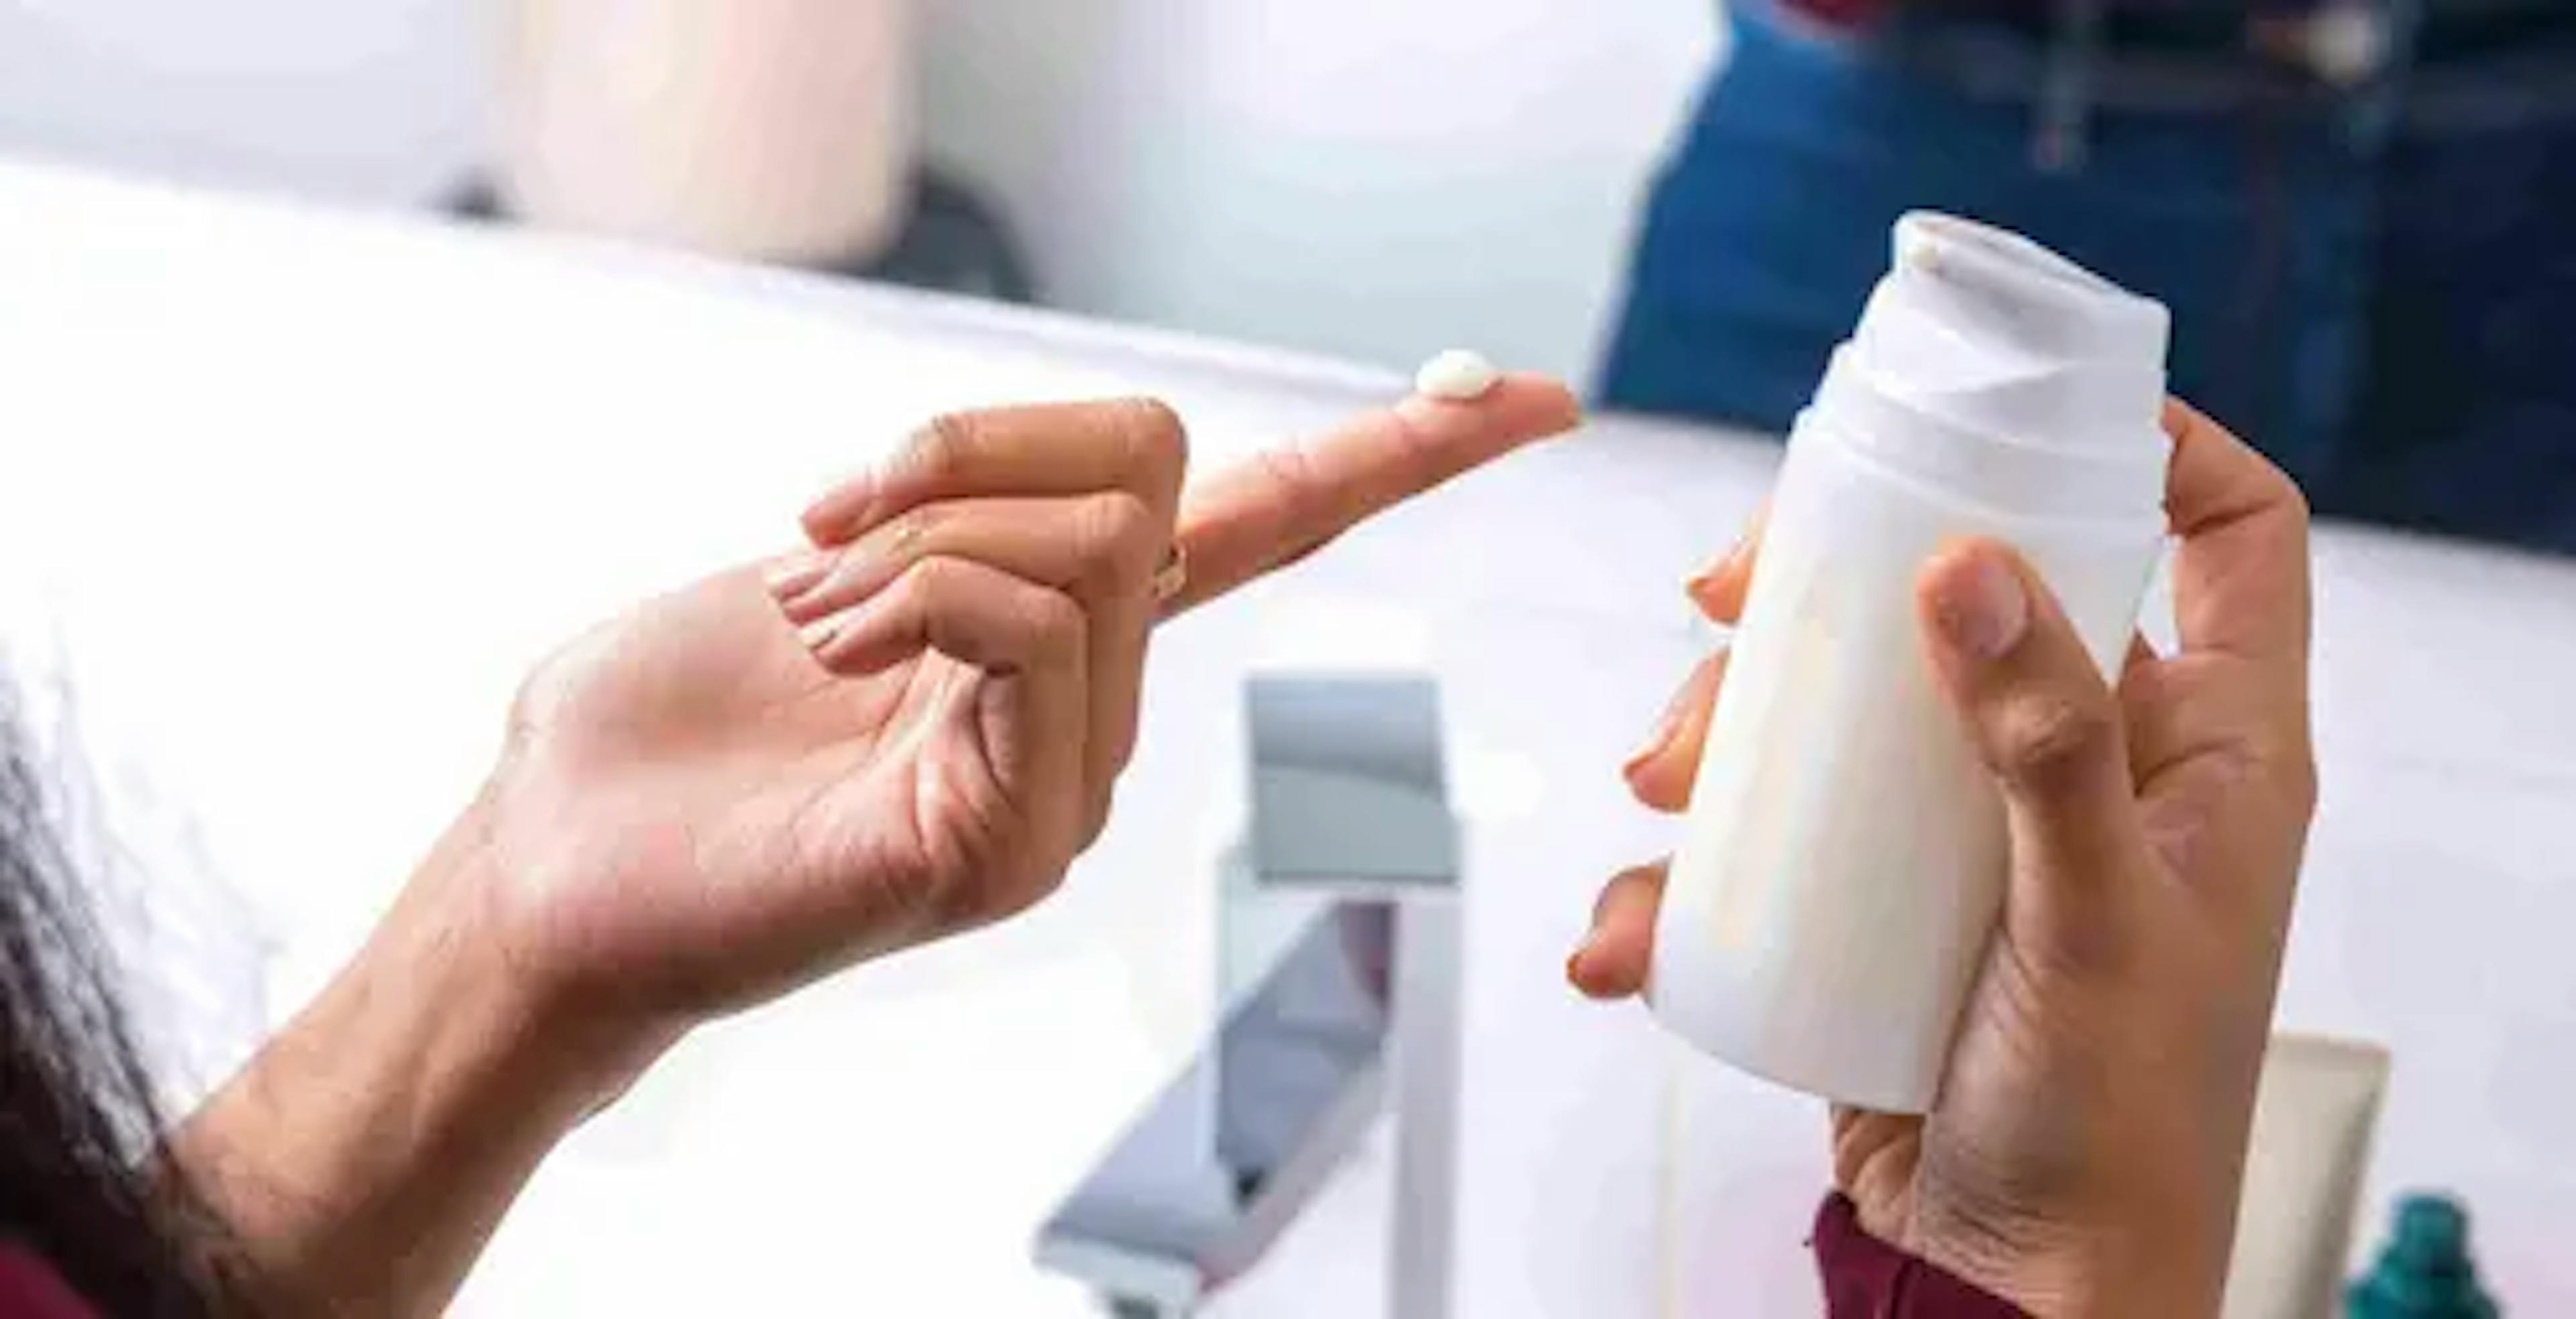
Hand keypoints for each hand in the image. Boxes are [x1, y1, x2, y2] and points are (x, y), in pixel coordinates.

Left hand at [179, 377, 1575, 1315]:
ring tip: (809, 612)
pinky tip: (832, 654)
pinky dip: (914, 589)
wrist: (553, 874)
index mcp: (1058, 636)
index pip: (1266, 527)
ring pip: (1093, 537)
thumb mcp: (819, 556)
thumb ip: (954, 510)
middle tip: (830, 515)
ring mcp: (1073, 782)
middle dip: (973, 444)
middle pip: (1150, 465)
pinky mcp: (1023, 837)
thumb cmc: (663, 730)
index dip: (1399, 454)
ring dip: (918, 526)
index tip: (1529, 399)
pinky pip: (1033, 619)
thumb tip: (1012, 485)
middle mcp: (1097, 712)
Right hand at [1570, 403, 2315, 1315]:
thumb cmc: (2113, 1126)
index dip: (2165, 446)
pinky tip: (1627, 936)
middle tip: (1723, 598)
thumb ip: (2046, 745)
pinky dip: (1683, 880)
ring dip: (1726, 728)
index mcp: (2204, 751)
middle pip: (1973, 595)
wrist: (2011, 1289)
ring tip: (1659, 784)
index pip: (2232, 539)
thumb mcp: (2100, 925)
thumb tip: (1965, 567)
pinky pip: (1770, 844)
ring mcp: (1973, 837)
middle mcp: (2092, 768)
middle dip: (1829, 587)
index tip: (2038, 407)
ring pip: (1843, 709)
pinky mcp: (1874, 909)